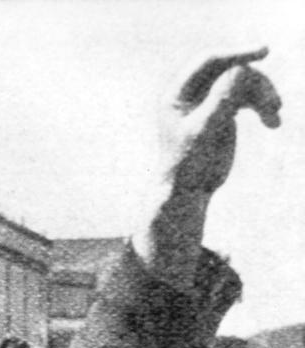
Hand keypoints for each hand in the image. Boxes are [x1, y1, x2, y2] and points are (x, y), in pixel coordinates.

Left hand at [161, 47, 280, 193]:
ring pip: (244, 83)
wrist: (190, 188)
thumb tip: (240, 69)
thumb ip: (221, 99)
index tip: (263, 52)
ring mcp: (209, 100)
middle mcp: (193, 92)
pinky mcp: (224, 110)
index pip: (208, 62)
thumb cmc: (188, 161)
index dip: (235, 54)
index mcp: (178, 93)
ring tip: (275, 115)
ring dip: (263, 95)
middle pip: (231, 70)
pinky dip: (262, 106)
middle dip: (256, 83)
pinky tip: (274, 123)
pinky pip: (248, 97)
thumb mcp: (204, 129)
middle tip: (275, 103)